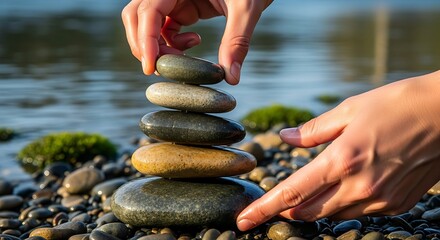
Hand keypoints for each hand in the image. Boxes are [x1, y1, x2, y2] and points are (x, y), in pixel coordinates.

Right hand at [121, 0, 271, 84]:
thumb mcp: (247, 9)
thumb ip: (237, 41)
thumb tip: (231, 78)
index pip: (148, 11)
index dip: (145, 39)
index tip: (150, 68)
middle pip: (137, 17)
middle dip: (144, 45)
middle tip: (159, 69)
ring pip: (148, 25)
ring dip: (158, 47)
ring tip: (182, 58)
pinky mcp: (183, 8)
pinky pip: (165, 29)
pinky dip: (173, 43)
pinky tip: (194, 41)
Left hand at [237, 71, 439, 230]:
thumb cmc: (396, 105)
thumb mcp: (349, 110)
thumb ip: (313, 130)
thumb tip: (285, 137)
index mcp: (341, 160)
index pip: (291, 193)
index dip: (264, 209)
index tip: (243, 220)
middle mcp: (359, 187)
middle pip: (309, 211)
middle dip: (287, 210)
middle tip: (276, 202)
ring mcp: (380, 200)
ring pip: (333, 215)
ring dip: (315, 207)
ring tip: (309, 191)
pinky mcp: (397, 204)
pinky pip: (360, 212)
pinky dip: (343, 204)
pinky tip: (346, 186)